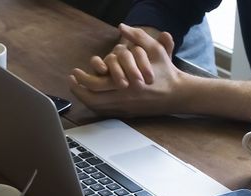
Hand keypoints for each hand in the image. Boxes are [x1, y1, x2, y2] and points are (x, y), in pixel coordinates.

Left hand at [68, 24, 183, 116]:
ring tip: (77, 89)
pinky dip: (95, 106)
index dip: (82, 79)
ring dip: (85, 99)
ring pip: (98, 108)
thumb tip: (122, 27)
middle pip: (93, 99)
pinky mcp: (128, 114)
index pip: (97, 84)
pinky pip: (106, 113)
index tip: (75, 71)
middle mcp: (124, 98)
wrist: (178, 94)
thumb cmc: (166, 71)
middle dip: (78, 91)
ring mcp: (125, 108)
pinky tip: (90, 98)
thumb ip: (139, 36)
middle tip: (72, 81)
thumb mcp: (155, 50)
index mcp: (127, 84)